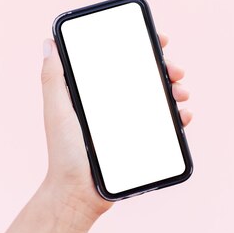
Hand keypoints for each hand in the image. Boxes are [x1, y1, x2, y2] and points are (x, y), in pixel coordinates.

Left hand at [40, 34, 191, 223]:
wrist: (79, 192)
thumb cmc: (64, 152)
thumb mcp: (57, 110)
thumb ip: (53, 77)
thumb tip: (50, 42)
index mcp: (101, 92)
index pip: (125, 62)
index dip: (144, 47)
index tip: (160, 40)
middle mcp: (119, 104)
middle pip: (149, 78)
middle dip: (168, 69)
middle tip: (176, 71)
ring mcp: (133, 122)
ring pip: (163, 99)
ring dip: (177, 91)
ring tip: (181, 93)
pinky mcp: (145, 140)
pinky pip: (168, 125)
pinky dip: (180, 117)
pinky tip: (183, 115)